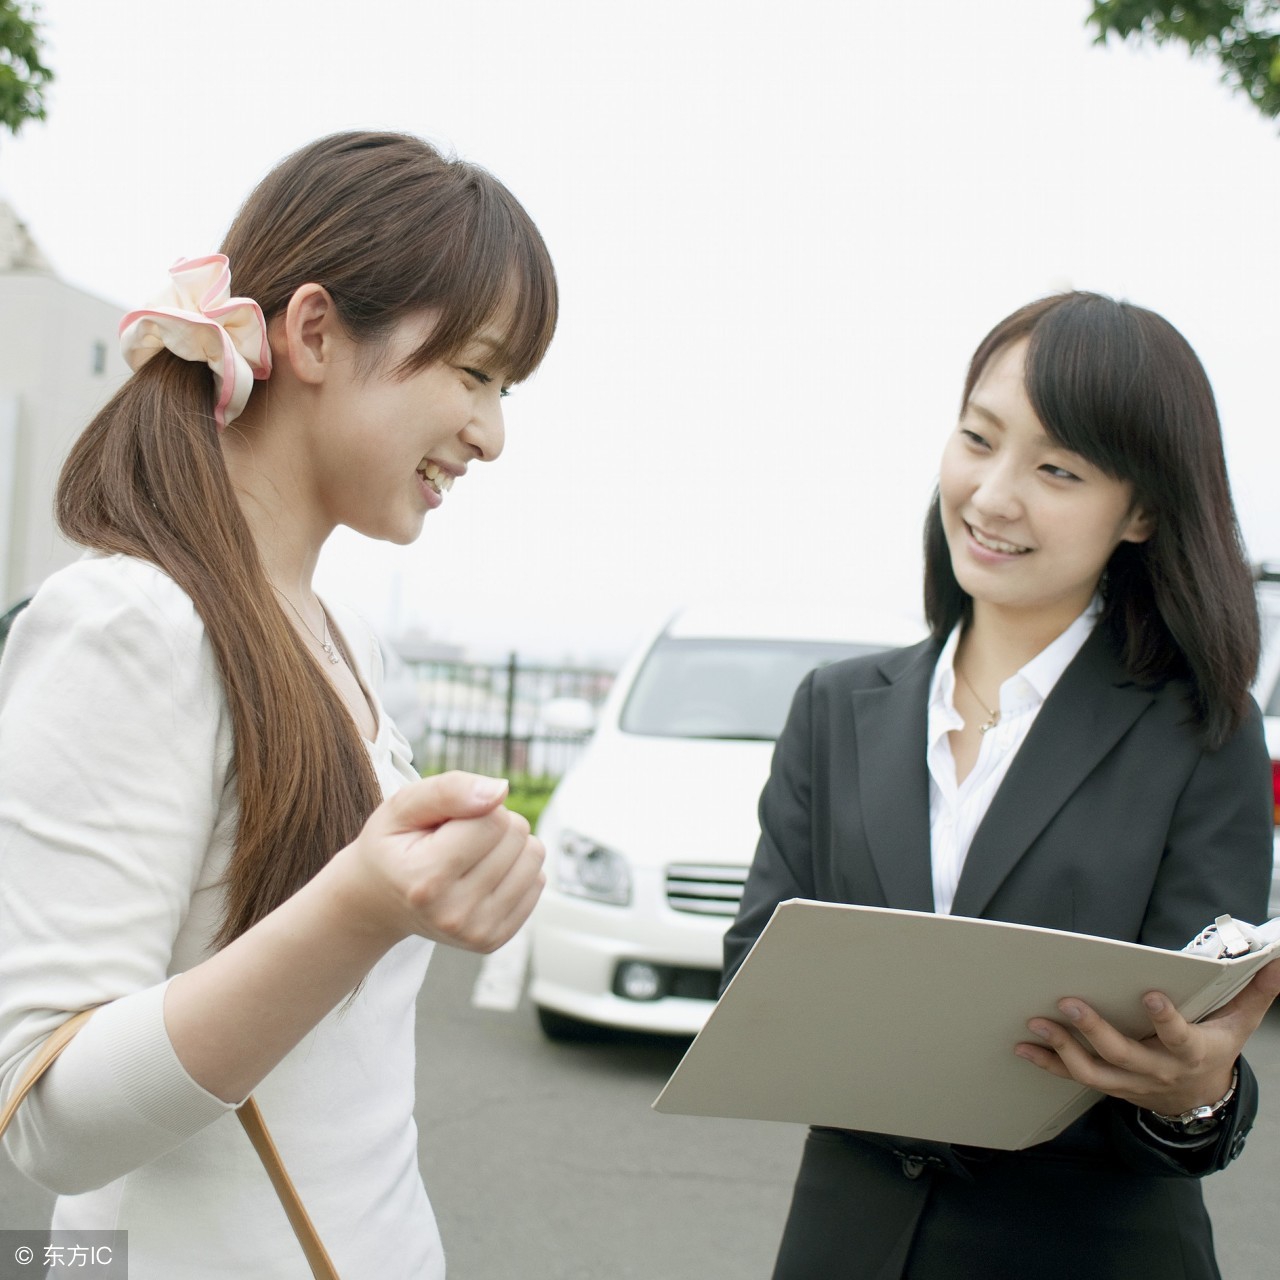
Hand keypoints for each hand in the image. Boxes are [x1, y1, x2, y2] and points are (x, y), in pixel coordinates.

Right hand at [332, 770, 545, 953]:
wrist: (377, 901)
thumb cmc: (393, 847)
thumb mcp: (402, 806)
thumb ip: (448, 789)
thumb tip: (501, 791)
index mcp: (426, 880)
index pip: (494, 819)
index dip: (476, 806)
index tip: (448, 822)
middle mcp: (453, 914)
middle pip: (517, 835)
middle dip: (493, 823)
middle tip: (455, 839)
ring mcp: (476, 932)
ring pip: (534, 856)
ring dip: (508, 844)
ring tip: (470, 855)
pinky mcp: (495, 939)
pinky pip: (538, 881)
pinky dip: (515, 869)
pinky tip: (481, 875)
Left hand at [1014, 958, 1279, 1115]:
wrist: (1200, 1100)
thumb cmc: (1214, 1048)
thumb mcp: (1238, 1023)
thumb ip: (1254, 992)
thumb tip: (1276, 960)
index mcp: (1191, 1051)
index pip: (1178, 1036)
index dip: (1165, 1019)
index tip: (1150, 994)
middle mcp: (1157, 1070)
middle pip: (1123, 1053)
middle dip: (1094, 1030)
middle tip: (1068, 1002)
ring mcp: (1130, 1082)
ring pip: (1093, 1071)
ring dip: (1062, 1048)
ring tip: (1036, 1023)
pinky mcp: (1109, 1085)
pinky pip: (1075, 1077)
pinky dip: (1048, 1063)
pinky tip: (1023, 1047)